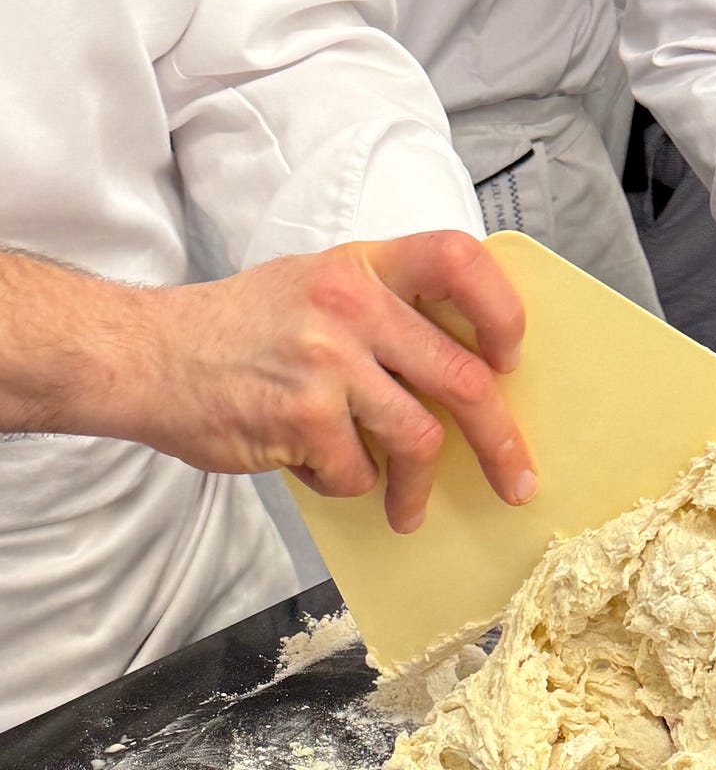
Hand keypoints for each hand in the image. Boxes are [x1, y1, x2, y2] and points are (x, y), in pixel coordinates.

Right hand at [106, 233, 529, 532]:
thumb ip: (383, 312)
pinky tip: (318, 469)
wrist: (146, 357)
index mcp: (362, 266)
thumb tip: (465, 373)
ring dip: (416, 487)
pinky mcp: (304, 417)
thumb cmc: (238, 331)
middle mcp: (351, 305)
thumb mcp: (313, 288)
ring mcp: (328, 361)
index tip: (508, 360)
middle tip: (516, 480)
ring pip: (419, 439)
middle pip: (464, 378)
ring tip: (406, 508)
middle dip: (500, 442)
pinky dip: (347, 484)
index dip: (500, 313)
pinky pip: (358, 471)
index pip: (459, 260)